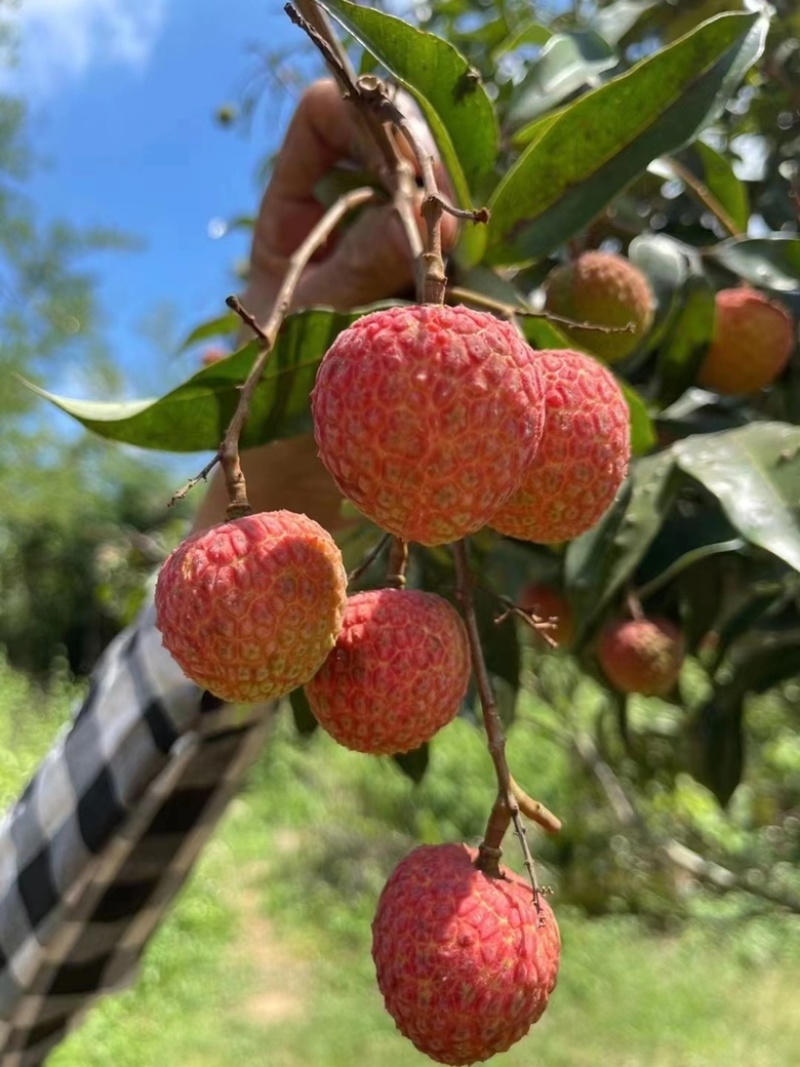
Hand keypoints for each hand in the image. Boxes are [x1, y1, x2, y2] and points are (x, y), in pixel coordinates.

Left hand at [193, 79, 453, 533]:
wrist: (300, 480)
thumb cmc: (280, 406)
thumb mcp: (319, 325)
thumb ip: (364, 265)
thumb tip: (420, 215)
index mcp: (292, 212)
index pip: (327, 114)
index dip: (370, 117)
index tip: (410, 169)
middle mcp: (338, 223)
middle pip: (393, 147)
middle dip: (427, 172)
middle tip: (448, 228)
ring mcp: (381, 261)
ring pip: (431, 204)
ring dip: (449, 226)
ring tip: (456, 271)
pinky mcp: (417, 304)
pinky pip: (451, 264)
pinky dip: (465, 272)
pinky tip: (476, 303)